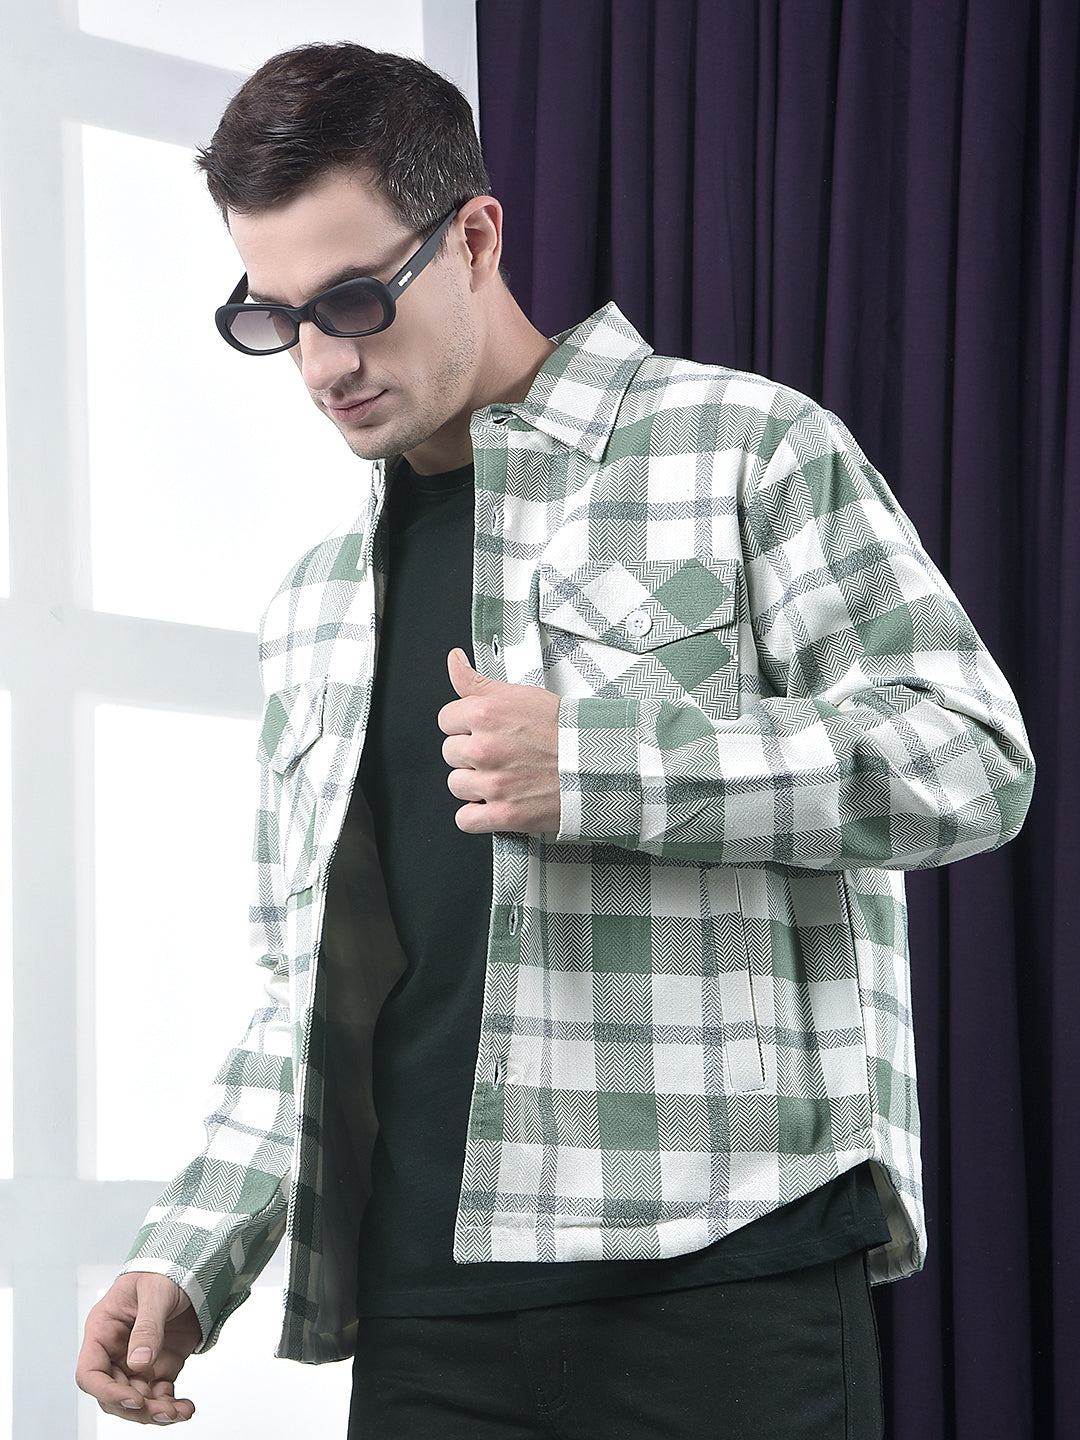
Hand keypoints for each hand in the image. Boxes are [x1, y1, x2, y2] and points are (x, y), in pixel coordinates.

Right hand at [75, 1272, 200, 1424]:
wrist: (192, 1264)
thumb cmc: (163, 1270)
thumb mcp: (155, 1291)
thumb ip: (147, 1326)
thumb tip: (139, 1362)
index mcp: (103, 1331)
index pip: (90, 1373)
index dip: (107, 1392)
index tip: (133, 1399)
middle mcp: (117, 1351)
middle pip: (114, 1394)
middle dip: (137, 1408)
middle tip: (162, 1411)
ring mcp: (139, 1361)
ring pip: (138, 1400)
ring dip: (155, 1412)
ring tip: (179, 1412)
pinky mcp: (161, 1365)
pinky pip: (160, 1394)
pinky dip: (172, 1405)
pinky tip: (186, 1407)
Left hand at [438, 648, 560, 833]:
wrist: (598, 762)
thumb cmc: (566, 729)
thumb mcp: (521, 694)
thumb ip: (477, 681)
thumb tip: (454, 660)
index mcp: (485, 714)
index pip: (446, 720)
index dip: (464, 725)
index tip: (483, 731)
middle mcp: (484, 749)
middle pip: (450, 753)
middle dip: (470, 754)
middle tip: (500, 753)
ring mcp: (493, 784)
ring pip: (456, 785)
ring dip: (475, 784)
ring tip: (503, 775)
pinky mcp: (503, 814)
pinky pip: (465, 819)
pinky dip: (477, 815)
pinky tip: (496, 801)